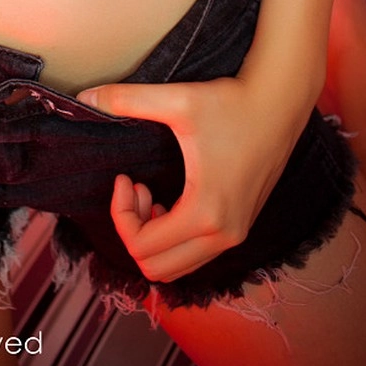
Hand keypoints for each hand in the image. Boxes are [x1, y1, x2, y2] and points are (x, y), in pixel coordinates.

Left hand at [76, 74, 302, 282]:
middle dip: (135, 231)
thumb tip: (85, 96)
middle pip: (158, 269)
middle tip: (136, 189)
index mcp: (205, 214)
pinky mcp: (241, 227)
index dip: (121, 214)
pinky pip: (196, 255)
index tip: (124, 177)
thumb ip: (127, 99)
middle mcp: (222, 236)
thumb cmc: (232, 103)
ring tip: (150, 194)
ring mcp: (235, 235)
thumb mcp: (176, 99)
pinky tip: (170, 201)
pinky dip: (174, 239)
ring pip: (178, 267)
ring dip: (155, 238)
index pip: (143, 248)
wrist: (280, 102)